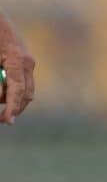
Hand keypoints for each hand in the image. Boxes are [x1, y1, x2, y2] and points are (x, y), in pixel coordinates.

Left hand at [0, 10, 35, 124]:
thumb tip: (0, 98)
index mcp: (17, 60)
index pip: (18, 92)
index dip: (13, 109)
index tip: (7, 121)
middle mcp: (27, 62)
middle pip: (26, 95)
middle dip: (14, 108)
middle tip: (2, 118)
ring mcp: (28, 61)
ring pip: (27, 91)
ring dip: (14, 99)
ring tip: (1, 100)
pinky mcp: (25, 60)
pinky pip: (24, 82)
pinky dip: (14, 90)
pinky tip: (5, 91)